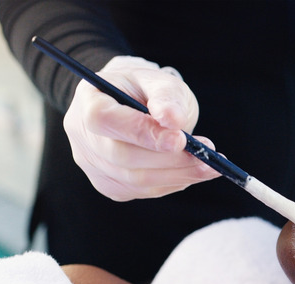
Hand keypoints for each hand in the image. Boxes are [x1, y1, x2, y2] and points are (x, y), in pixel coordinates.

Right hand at [63, 56, 219, 201]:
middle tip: (208, 153)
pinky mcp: (110, 185)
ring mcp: (93, 165)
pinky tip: (192, 171)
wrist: (136, 106)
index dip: (140, 132)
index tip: (180, 139)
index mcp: (88, 101)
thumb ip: (166, 95)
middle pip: (122, 156)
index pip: (104, 120)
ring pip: (135, 180)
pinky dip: (173, 182)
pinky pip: (143, 191)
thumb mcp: (159, 81)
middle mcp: (83, 136)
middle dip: (170, 158)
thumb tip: (172, 119)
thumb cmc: (147, 91)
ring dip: (179, 174)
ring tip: (210, 164)